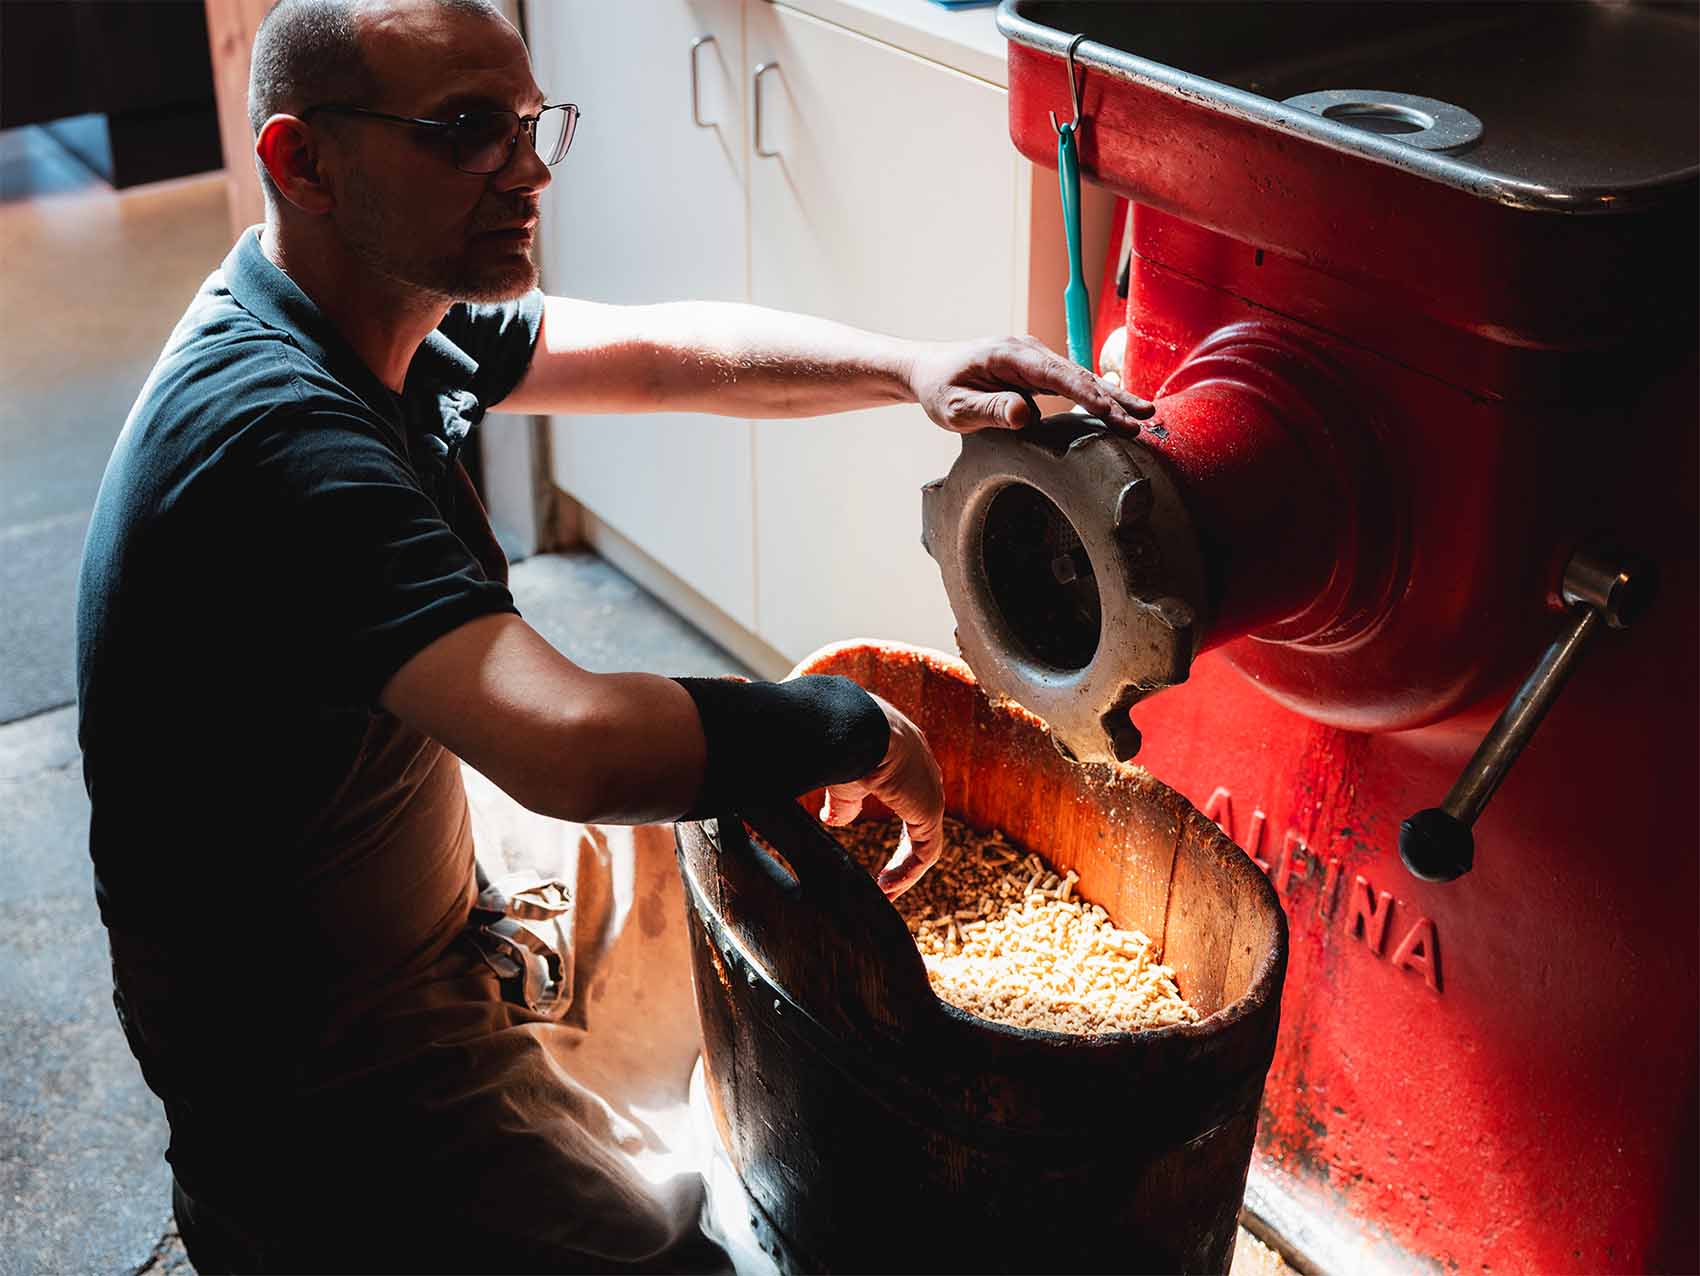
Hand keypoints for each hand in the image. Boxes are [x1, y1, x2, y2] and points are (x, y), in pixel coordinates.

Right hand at [820, 695, 944, 898]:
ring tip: (884, 890)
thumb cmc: (842, 741)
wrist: (854, 729)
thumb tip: (834, 820)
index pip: (904, 787)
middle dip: (904, 849)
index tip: (871, 831)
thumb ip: (842, 801)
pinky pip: (926, 850)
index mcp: (901, 750)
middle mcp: (920, 767)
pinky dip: (908, 871)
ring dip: (905, 867)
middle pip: (919, 815)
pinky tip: (887, 887)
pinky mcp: (930, 810)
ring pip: (924, 837)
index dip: (890, 813)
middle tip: (885, 877)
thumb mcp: (840, 776)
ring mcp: (928, 788)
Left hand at [906, 335, 1153, 434]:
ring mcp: (1034, 360)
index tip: (1113, 413)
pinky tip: (1115, 413)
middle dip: (1113, 398)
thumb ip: (990, 409)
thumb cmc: (939, 388)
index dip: (1089, 395)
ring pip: (1079, 379)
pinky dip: (1093, 398)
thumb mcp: (956, 406)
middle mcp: (1028, 352)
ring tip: (1141, 418)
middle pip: (1079, 375)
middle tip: (1144, 418)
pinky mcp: (1035, 372)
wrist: (927, 370)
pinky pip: (1069, 385)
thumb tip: (1026, 414)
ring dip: (1110, 399)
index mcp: (1011, 355)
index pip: (1059, 376)